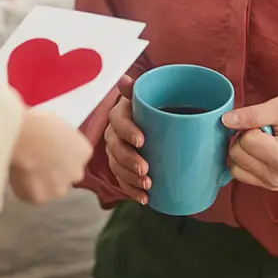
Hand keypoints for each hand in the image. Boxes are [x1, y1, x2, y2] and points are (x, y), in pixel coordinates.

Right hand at [9, 108, 93, 203]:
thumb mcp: (57, 123)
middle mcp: (76, 173)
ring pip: (50, 188)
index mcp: (83, 152)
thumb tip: (52, 142)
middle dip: (54, 172)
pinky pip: (30, 194)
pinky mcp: (39, 199)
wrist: (21, 137)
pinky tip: (16, 175)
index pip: (77, 157)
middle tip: (36, 161)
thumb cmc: (38, 123)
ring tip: (24, 169)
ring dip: (40, 183)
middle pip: (66, 175)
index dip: (62, 154)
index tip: (49, 150)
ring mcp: (58, 189)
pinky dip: (24, 188)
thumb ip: (60, 138)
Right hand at [103, 75, 148, 203]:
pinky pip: (122, 180)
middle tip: (146, 169)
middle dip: (128, 160)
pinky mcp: (123, 166)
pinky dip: (132, 190)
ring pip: (116, 165)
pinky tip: (144, 198)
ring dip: (130, 178)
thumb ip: (140, 89)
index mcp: (122, 112)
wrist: (162, 120)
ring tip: (148, 185)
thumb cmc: (158, 104)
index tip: (142, 141)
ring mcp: (117, 150)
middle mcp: (115, 131)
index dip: (127, 131)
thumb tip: (124, 79)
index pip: (118, 121)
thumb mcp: (152, 94)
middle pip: (115, 147)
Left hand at [221, 96, 277, 191]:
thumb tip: (226, 121)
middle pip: (237, 153)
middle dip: (245, 137)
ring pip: (234, 164)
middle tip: (264, 132)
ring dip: (243, 148)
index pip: (247, 140)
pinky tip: (258, 152)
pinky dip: (242, 159)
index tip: (266, 125)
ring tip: (262, 141)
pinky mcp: (263, 186)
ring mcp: (271, 184)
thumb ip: (252, 114)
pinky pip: (236, 172)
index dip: (251, 126)